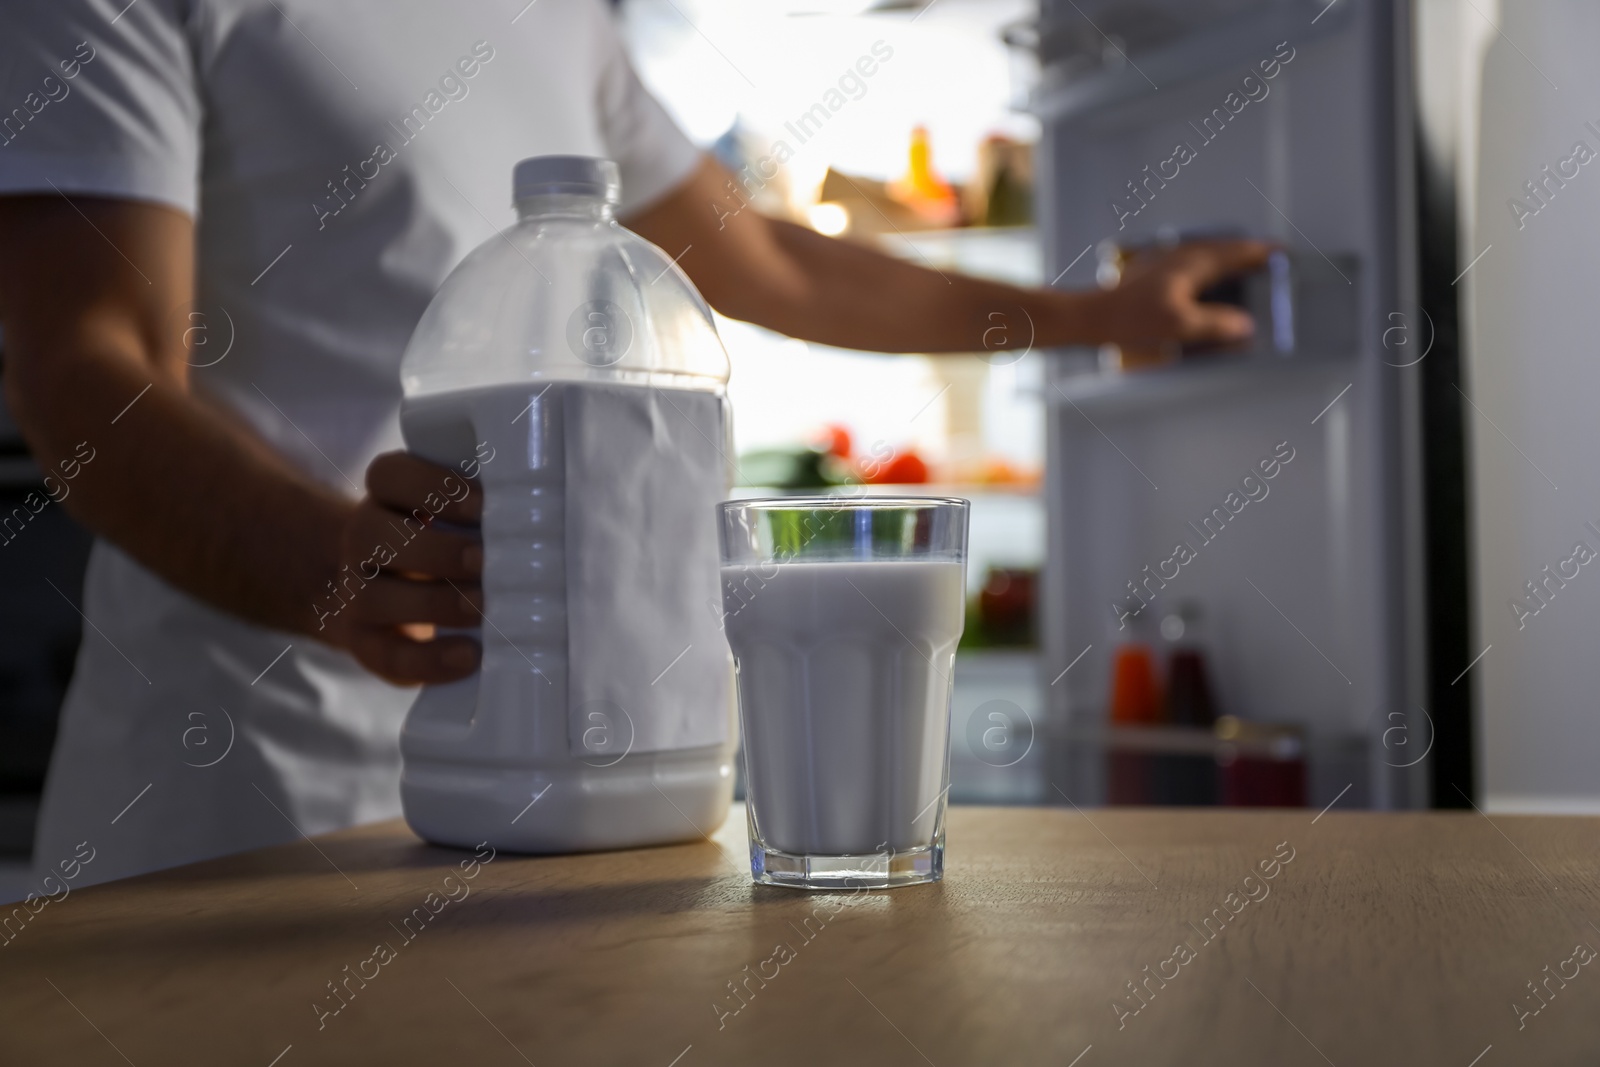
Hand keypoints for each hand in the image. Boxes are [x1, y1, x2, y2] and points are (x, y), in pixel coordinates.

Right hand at [321, 452, 484, 684]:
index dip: (432, 485)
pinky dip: (429, 659)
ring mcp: (356, 593)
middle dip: (435, 548)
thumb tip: (545, 526)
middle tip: (484, 561)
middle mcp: (362, 540)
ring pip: (373, 596)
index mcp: (387, 499)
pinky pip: (387, 654)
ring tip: (482, 608)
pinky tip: (468, 655)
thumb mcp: (457, 521)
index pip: (388, 475)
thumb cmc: (448, 548)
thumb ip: (485, 516)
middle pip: (373, 533)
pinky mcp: (364, 643)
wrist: (393, 601)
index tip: (483, 503)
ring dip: (434, 602)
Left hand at [1088, 239, 1272, 351]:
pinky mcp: (1154, 270)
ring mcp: (1167, 260)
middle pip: (1224, 247)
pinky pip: (1193, 259)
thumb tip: (1246, 326)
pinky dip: (1210, 263)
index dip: (1262, 253)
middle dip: (1249, 250)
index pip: (1236, 252)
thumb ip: (1215, 325)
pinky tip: (1205, 275)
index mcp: (1193, 263)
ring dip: (1230, 254)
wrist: (1092, 315)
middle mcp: (1182, 255)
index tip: (1284, 253)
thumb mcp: (1178, 326)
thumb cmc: (1132, 319)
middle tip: (1271, 255)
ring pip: (1208, 251)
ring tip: (1245, 262)